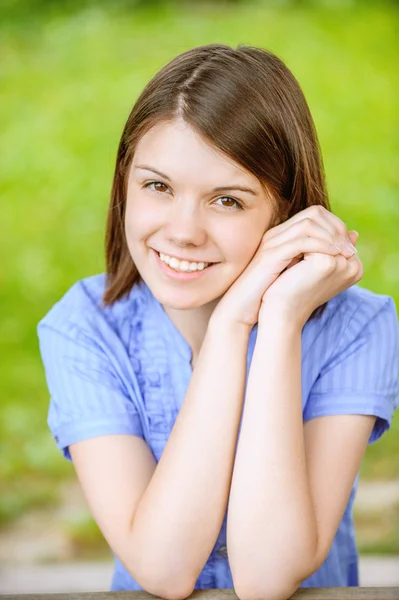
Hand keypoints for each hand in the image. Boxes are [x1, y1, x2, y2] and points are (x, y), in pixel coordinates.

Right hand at [211, 205, 359, 329]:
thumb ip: (319, 257)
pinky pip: (301, 241)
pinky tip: (331, 259)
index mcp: (283, 235)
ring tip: (343, 254)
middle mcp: (277, 234)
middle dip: (337, 229)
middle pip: (314, 213)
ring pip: (309, 224)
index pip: (316, 213)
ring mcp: (272, 242)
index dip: (336, 226)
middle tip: (349, 249)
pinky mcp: (270, 255)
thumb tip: (350, 240)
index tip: (348, 247)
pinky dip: (321, 247)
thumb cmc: (269, 295)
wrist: (243, 308)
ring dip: (331, 237)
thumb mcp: (300, 273)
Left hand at [260, 229, 362, 327]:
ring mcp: (342, 264)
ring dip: (305, 235)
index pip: (339, 238)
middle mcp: (354, 267)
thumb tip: (352, 232)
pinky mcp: (328, 262)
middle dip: (313, 231)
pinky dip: (297, 241)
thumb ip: (332, 250)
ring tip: (289, 246)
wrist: (282, 310)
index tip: (300, 241)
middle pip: (334, 233)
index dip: (318, 235)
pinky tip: (287, 253)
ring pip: (323, 234)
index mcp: (356, 269)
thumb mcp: (317, 268)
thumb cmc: (297, 290)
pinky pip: (312, 239)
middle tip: (292, 239)